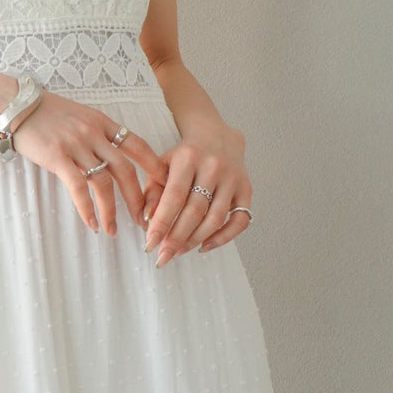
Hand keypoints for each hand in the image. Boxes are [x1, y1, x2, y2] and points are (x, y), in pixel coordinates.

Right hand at [8, 89, 167, 234]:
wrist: (13, 104)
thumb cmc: (44, 111)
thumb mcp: (78, 115)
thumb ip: (95, 132)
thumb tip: (109, 154)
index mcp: (102, 122)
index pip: (138, 145)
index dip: (154, 167)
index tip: (164, 187)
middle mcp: (94, 133)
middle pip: (125, 169)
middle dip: (137, 198)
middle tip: (143, 220)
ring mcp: (76, 144)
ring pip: (103, 182)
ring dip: (111, 210)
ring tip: (112, 230)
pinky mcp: (57, 157)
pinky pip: (78, 187)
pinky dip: (87, 208)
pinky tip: (91, 222)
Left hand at [142, 122, 251, 264]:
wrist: (217, 135)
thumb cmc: (185, 155)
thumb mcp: (162, 163)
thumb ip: (152, 190)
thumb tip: (146, 222)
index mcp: (188, 158)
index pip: (174, 196)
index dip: (161, 223)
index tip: (149, 245)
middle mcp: (213, 167)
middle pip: (195, 211)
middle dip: (176, 238)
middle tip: (162, 257)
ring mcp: (232, 178)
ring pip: (216, 218)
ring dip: (195, 240)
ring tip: (178, 252)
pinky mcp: (246, 188)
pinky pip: (240, 220)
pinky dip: (223, 237)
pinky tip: (205, 246)